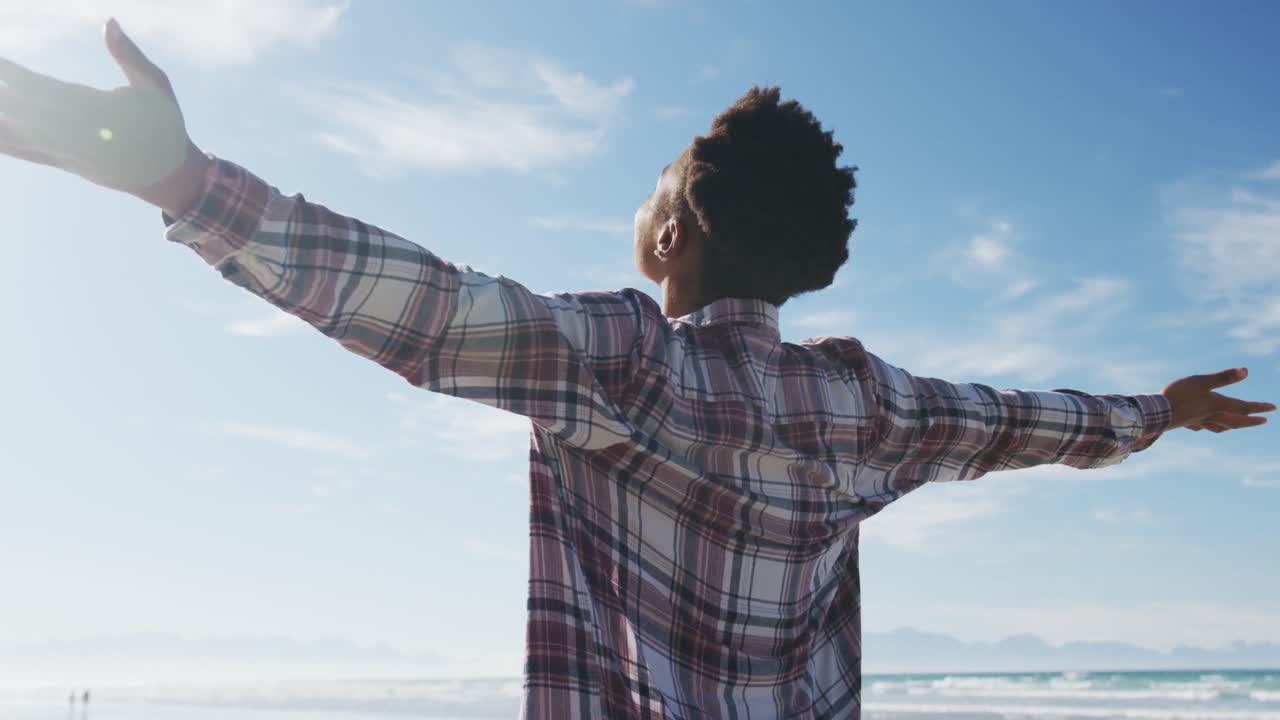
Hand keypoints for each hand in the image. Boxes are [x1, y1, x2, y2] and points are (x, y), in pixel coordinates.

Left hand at [0, 18, 203, 209]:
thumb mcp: (156, 86)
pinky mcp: (63, 163)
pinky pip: (25, 151)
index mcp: (97, 114)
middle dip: (2, 96)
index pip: (45, 90)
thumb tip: (109, 22)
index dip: (14, 75)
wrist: (169, 177)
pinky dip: (3, 143)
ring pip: (18, 134)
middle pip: (23, 112)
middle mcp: (77, 136)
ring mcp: (67, 153)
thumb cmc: (167, 127)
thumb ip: (129, 55)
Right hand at [1161, 367, 1275, 432]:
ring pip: (1220, 427)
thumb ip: (1223, 377)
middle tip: (1263, 421)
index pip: (1243, 407)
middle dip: (1250, 421)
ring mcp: (1198, 421)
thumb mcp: (1201, 381)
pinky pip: (1201, 427)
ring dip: (1231, 426)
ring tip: (1236, 425)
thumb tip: (1246, 371)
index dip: (1259, 407)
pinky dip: (1208, 426)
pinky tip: (1203, 425)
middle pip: (1235, 421)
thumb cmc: (1178, 395)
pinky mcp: (1186, 423)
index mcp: (1217, 404)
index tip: (1273, 409)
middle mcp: (1211, 415)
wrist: (1156, 413)